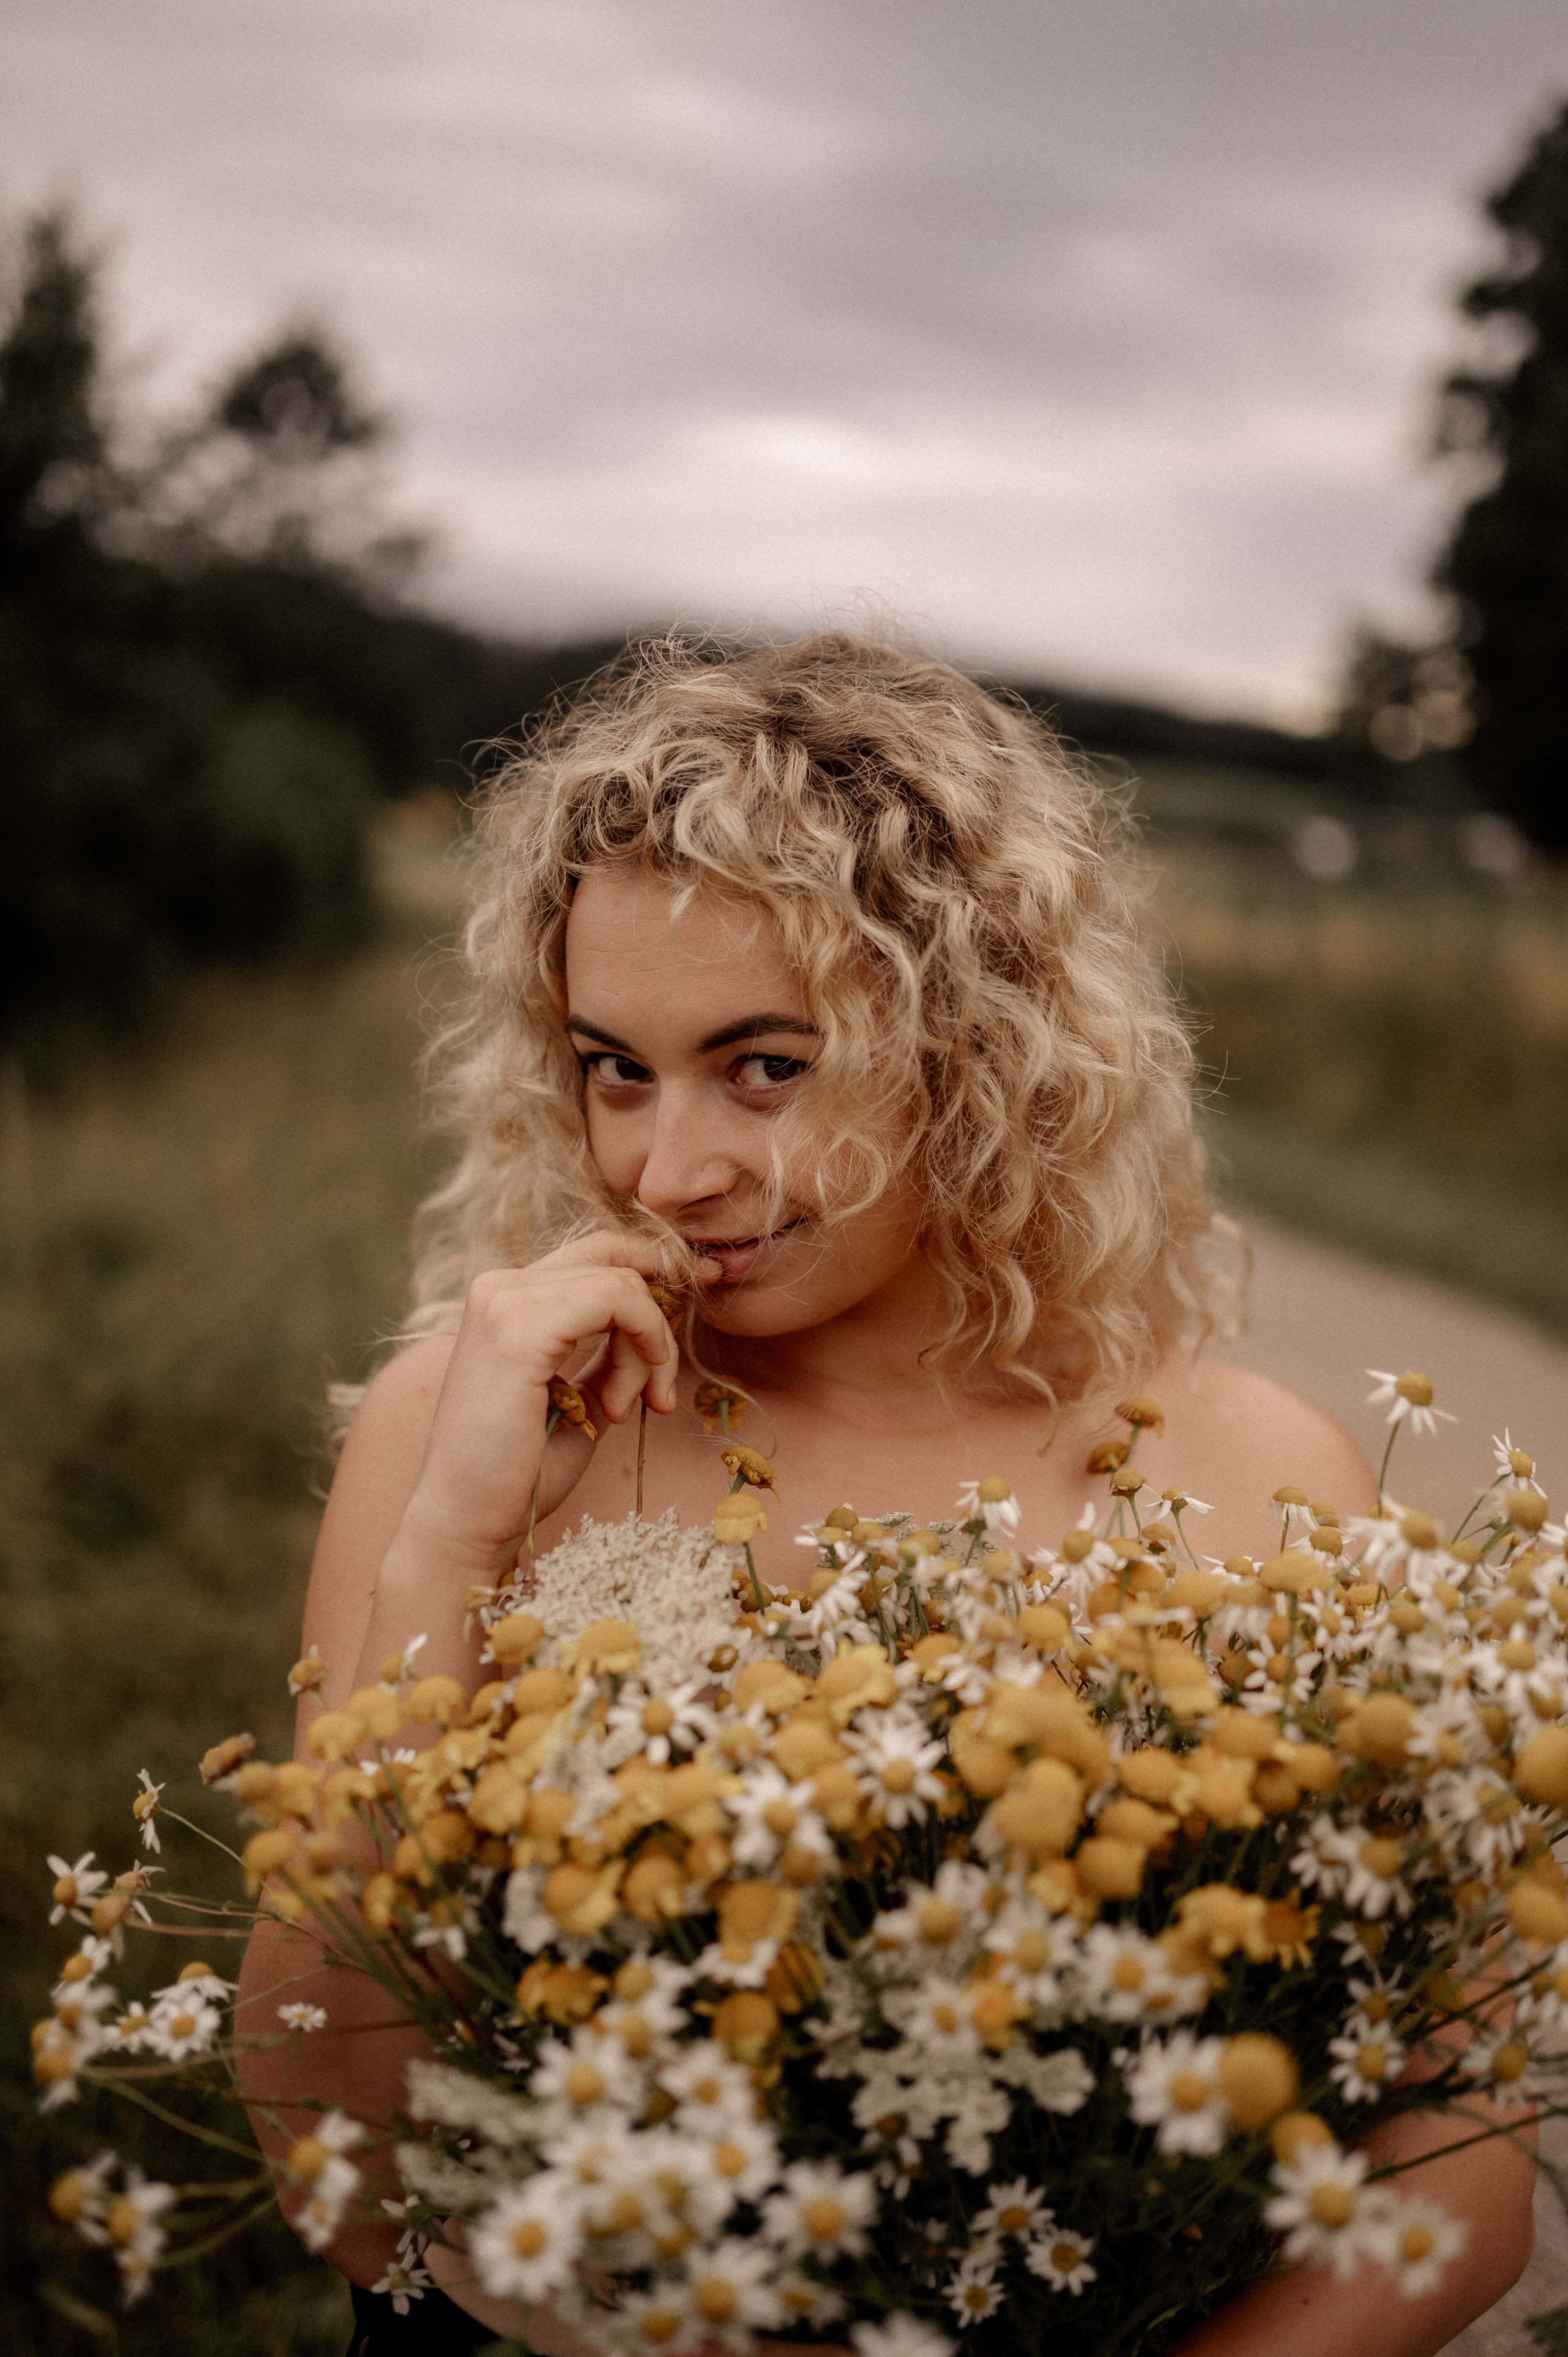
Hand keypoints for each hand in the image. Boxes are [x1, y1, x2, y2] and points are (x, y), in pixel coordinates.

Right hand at [397, 1231, 703, 1579]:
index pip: (596, 1253)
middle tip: (659, 1394)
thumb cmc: (519, 1472)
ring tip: (629, 1410)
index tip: (687, 1316)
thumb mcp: (579, 1396)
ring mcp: (504, 1302)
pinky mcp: (520, 1329)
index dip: (652, 1272)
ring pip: (623, 1286)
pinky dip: (644, 1344)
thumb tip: (659, 1318)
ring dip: (648, 1351)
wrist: (468, 1522)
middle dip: (657, 1327)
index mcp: (505, 1299)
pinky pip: (618, 1300)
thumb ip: (609, 1352)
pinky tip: (627, 1400)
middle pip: (615, 1265)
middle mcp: (499, 1287)